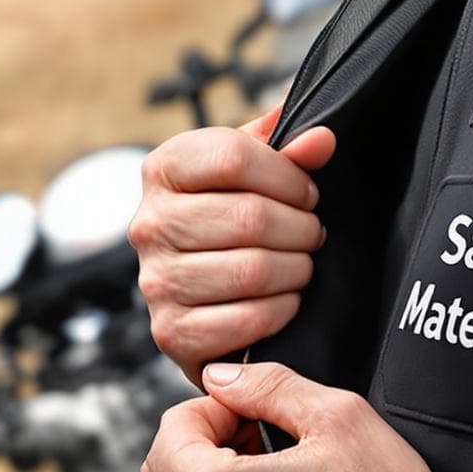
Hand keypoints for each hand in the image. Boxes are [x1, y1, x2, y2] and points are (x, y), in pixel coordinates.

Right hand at [130, 108, 337, 381]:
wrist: (198, 300)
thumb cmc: (227, 225)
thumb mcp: (251, 176)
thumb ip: (287, 152)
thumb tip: (321, 140)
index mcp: (163, 170)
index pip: (233, 157)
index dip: (288, 176)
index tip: (307, 193)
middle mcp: (150, 224)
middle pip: (250, 216)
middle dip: (300, 227)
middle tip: (311, 234)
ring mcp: (156, 280)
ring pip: (253, 270)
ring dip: (295, 269)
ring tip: (300, 265)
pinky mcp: (172, 331)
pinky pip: (248, 319)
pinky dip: (281, 310)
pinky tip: (284, 299)